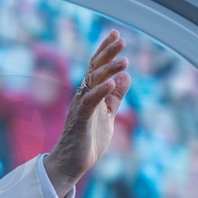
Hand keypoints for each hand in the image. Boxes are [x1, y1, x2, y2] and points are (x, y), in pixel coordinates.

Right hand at [44, 30, 131, 197]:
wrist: (71, 163)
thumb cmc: (87, 140)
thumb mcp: (107, 115)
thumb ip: (115, 97)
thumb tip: (126, 77)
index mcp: (89, 94)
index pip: (96, 67)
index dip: (105, 50)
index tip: (115, 34)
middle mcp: (82, 96)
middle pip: (94, 69)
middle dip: (107, 53)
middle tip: (121, 39)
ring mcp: (80, 107)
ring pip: (92, 83)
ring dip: (108, 70)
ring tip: (124, 61)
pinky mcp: (80, 120)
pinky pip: (89, 102)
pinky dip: (100, 92)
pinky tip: (112, 83)